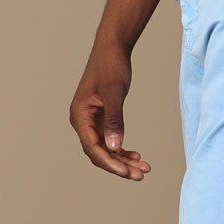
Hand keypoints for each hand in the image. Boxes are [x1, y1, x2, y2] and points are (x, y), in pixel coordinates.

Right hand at [69, 39, 152, 179]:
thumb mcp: (115, 92)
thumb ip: (115, 120)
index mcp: (79, 116)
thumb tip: (114, 147)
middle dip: (119, 166)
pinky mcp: (101, 118)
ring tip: (144, 168)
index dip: (110, 163)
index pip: (92, 148)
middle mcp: (82, 121)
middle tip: (141, 174)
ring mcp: (91, 121)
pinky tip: (136, 155)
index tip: (127, 172)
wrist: (112, 48)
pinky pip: (110, 140)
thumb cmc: (111, 66)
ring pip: (106, 149)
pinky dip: (122, 149)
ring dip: (123, 160)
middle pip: (99, 152)